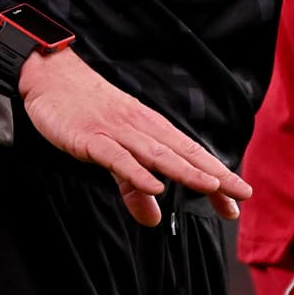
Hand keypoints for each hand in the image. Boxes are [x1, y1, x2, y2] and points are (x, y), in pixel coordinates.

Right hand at [16, 48, 251, 227]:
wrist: (52, 76)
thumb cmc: (84, 111)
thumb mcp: (112, 151)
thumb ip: (132, 186)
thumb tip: (154, 217)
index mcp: (150, 128)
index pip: (190, 154)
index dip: (216, 176)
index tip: (239, 199)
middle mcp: (141, 127)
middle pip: (183, 154)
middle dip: (214, 176)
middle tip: (241, 195)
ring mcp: (117, 131)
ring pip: (157, 153)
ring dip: (186, 171)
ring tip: (211, 187)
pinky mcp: (92, 137)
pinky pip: (118, 157)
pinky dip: (137, 171)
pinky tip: (154, 185)